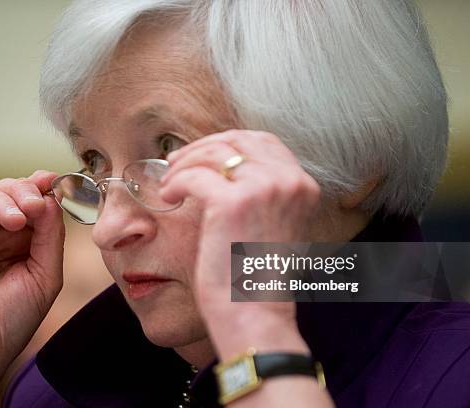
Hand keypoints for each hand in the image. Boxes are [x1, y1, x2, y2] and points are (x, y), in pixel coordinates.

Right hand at [0, 170, 64, 368]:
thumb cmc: (12, 319)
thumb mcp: (46, 276)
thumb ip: (51, 236)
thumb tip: (50, 198)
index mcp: (26, 239)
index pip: (33, 200)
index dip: (41, 186)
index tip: (51, 180)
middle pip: (9, 191)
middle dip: (23, 192)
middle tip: (33, 207)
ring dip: (1, 203)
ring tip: (14, 224)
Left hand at [159, 130, 320, 355]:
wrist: (256, 316)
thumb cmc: (257, 278)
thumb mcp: (272, 226)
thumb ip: (262, 196)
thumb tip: (227, 169)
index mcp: (302, 185)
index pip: (262, 141)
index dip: (226, 142)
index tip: (201, 156)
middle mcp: (289, 181)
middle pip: (236, 139)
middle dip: (202, 147)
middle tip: (175, 162)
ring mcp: (263, 189)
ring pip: (212, 154)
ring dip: (183, 164)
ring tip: (168, 182)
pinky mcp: (232, 203)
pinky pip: (193, 177)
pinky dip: (175, 183)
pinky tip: (167, 197)